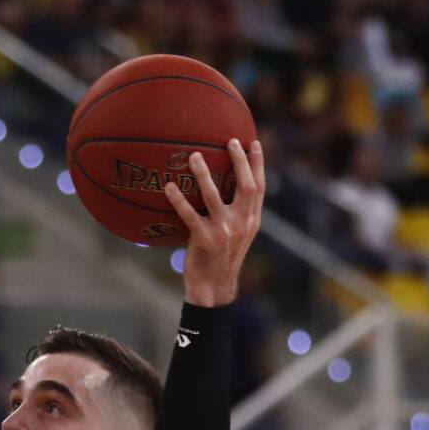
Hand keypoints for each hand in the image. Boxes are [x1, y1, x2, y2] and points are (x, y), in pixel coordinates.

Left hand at [160, 137, 265, 306]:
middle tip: (231, 141)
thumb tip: (226, 186)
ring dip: (204, 174)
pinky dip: (179, 200)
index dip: (258, 164)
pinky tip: (169, 187)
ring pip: (214, 197)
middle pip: (245, 186)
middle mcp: (242, 224)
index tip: (255, 142)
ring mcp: (224, 232)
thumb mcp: (237, 235)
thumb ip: (237, 213)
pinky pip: (189, 215)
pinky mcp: (205, 240)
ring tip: (194, 156)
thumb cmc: (221, 258)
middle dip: (240, 161)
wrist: (214, 288)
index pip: (259, 188)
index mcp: (251, 221)